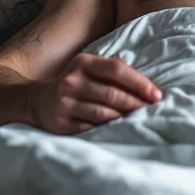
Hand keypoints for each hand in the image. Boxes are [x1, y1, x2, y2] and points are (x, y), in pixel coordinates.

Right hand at [34, 53, 161, 135]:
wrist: (37, 101)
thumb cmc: (76, 83)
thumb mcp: (90, 68)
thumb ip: (115, 68)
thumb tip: (147, 83)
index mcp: (83, 62)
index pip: (117, 70)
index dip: (140, 83)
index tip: (157, 96)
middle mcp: (72, 80)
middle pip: (112, 94)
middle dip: (137, 104)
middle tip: (153, 112)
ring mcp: (65, 102)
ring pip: (103, 114)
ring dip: (125, 119)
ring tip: (139, 122)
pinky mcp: (61, 123)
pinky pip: (90, 128)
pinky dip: (107, 130)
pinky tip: (119, 131)